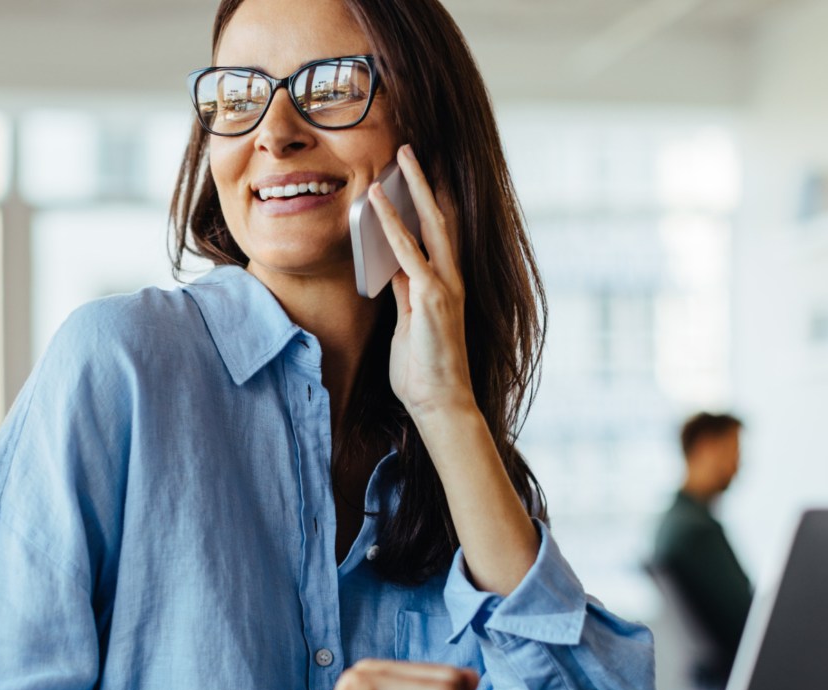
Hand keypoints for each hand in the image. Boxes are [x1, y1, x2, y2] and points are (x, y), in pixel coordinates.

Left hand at [369, 144, 475, 424]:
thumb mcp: (408, 324)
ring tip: (400, 157)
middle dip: (425, 181)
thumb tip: (390, 267)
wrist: (440, 402)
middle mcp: (451, 278)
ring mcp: (444, 285)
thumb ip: (403, 293)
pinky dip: (391, 223)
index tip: (415, 175)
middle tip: (411, 149)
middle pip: (440, 217)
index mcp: (445, 285)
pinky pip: (407, 251)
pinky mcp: (431, 296)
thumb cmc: (423, 370)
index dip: (426, 201)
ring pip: (430, 224)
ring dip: (412, 188)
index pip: (436, 233)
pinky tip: (377, 201)